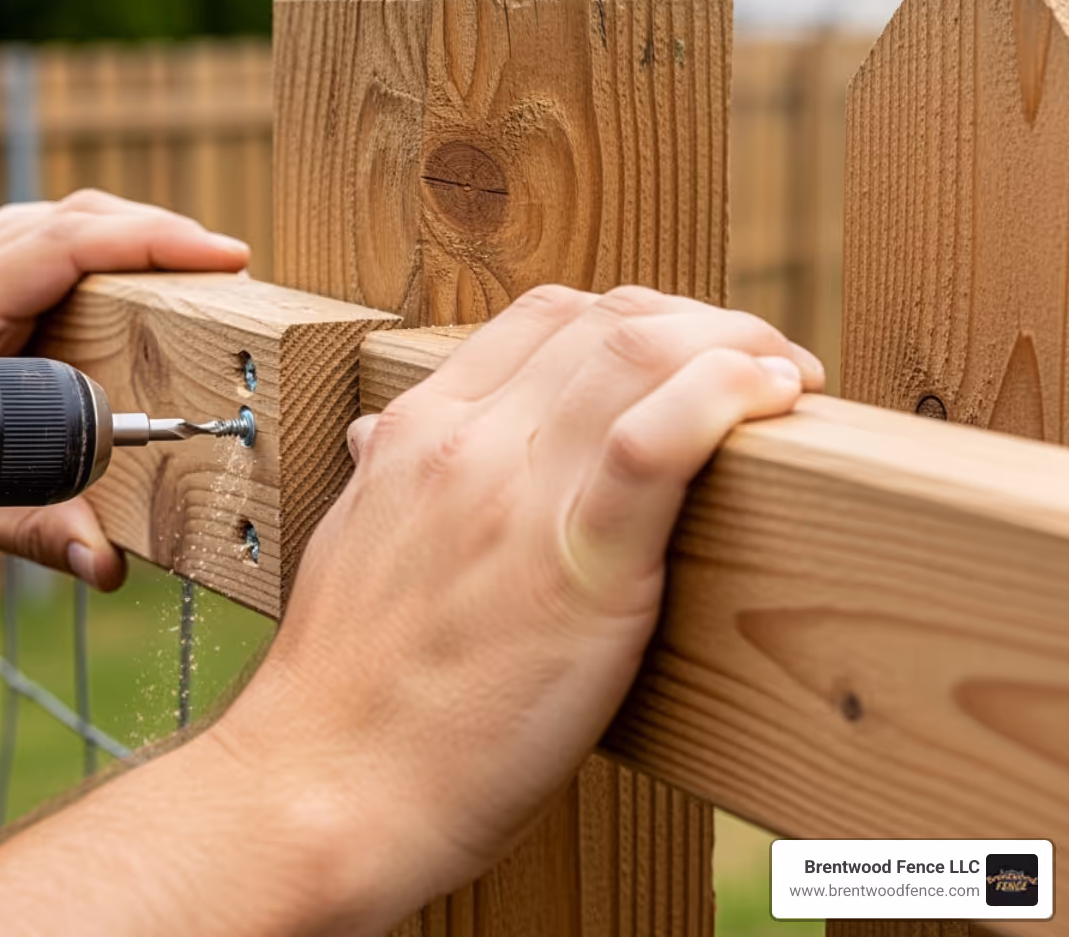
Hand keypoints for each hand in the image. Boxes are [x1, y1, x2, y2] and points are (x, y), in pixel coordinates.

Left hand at [0, 191, 249, 588]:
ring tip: (199, 265)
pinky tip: (147, 271)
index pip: (63, 247)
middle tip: (227, 265)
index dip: (145, 242)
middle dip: (157, 232)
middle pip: (73, 218)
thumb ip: (42, 534)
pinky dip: (111, 244)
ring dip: (136, 232)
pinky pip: (56, 238)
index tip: (215, 257)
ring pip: (66, 218)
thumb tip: (107, 564)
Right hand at [212, 285, 823, 920]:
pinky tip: (771, 398)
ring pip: (639, 352)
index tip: (684, 356)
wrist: (323, 787)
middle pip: (606, 321)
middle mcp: (463, 442)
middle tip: (757, 366)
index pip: (542, 319)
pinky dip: (724, 395)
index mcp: (415, 435)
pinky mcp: (575, 569)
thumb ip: (385, 485)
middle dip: (700, 323)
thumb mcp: (353, 553)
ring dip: (734, 343)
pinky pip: (654, 443)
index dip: (634, 318)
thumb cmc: (345, 692)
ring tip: (783, 379)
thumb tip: (384, 442)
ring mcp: (513, 496)